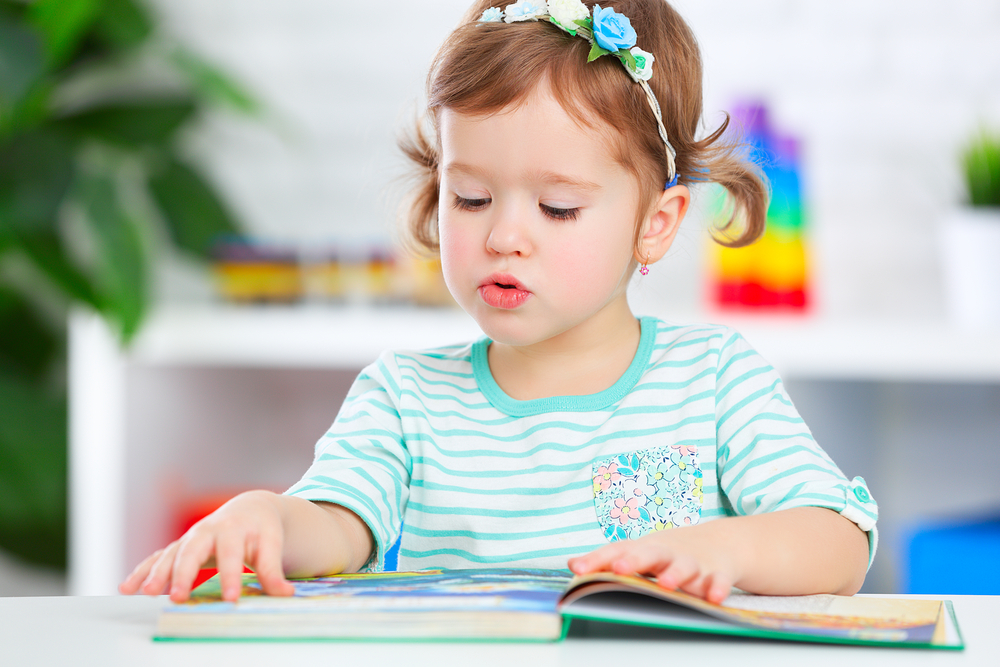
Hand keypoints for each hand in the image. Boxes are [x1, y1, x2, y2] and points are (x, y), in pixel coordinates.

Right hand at [119, 490, 294, 602]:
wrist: (250, 508)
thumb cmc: (261, 528)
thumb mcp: (271, 544)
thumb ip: (273, 570)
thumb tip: (285, 593)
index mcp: (233, 529)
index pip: (231, 554)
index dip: (231, 577)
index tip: (231, 599)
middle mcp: (208, 531)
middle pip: (192, 551)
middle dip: (183, 574)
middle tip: (177, 598)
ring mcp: (191, 538)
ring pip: (170, 554)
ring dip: (156, 574)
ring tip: (145, 594)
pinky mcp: (180, 547)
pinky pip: (158, 558)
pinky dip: (142, 571)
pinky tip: (127, 588)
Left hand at [567, 521, 742, 604]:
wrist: (720, 542)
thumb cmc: (668, 553)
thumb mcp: (639, 553)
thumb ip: (607, 560)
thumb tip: (571, 565)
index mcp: (643, 549)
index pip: (616, 551)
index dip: (597, 559)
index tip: (578, 569)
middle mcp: (666, 553)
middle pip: (649, 553)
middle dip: (634, 561)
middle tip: (619, 568)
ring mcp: (693, 562)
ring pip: (684, 566)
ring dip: (676, 574)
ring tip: (666, 584)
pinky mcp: (717, 573)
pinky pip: (718, 581)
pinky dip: (718, 588)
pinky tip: (715, 598)